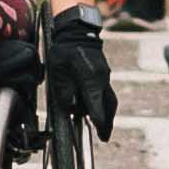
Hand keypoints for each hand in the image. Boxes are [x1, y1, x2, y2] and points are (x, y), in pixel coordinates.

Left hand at [41, 8, 119, 133]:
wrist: (77, 31)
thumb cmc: (65, 50)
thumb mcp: (58, 70)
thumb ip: (64, 90)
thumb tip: (69, 106)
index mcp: (91, 79)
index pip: (96, 105)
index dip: (98, 120)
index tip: (101, 133)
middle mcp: (102, 79)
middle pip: (109, 105)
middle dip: (108, 122)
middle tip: (105, 137)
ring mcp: (105, 76)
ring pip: (110, 99)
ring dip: (107, 114)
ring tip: (103, 127)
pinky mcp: (103, 73)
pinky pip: (106, 92)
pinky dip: (104, 103)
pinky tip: (97, 108)